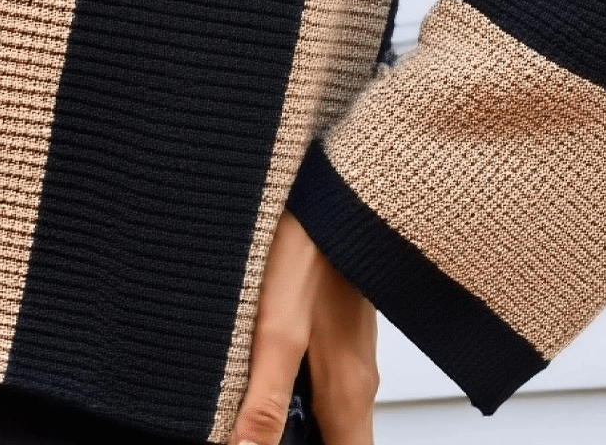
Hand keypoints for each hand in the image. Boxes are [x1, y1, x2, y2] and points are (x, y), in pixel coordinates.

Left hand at [230, 212, 376, 444]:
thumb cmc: (312, 249)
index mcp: (349, 394)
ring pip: (326, 414)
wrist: (340, 186)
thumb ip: (264, 399)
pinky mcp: (338, 329)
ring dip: (291, 420)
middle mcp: (358, 382)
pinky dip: (291, 388)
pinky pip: (320, 381)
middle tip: (249, 431)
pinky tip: (257, 369)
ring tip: (246, 406)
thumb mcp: (278, 329)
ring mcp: (351, 354)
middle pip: (336, 442)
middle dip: (295, 442)